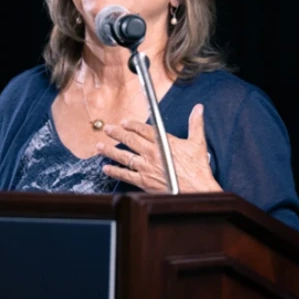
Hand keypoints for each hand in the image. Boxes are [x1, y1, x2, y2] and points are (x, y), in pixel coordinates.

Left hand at [95, 103, 221, 193]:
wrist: (197, 189)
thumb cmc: (198, 168)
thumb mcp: (198, 143)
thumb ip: (196, 124)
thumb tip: (198, 108)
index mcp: (164, 142)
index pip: (144, 130)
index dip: (132, 125)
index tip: (124, 122)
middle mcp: (152, 153)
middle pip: (130, 140)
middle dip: (116, 133)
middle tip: (107, 129)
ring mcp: (146, 167)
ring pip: (124, 156)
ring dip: (110, 151)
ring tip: (99, 146)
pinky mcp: (144, 181)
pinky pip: (125, 175)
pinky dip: (115, 171)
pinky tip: (106, 168)